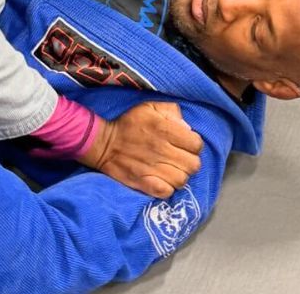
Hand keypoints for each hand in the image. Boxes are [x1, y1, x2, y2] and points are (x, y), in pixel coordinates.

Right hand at [80, 101, 202, 198]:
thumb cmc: (129, 124)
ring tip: (170, 170)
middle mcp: (161, 150)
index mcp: (164, 129)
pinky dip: (168, 188)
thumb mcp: (149, 107)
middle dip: (189, 161)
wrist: (103, 143)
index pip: (196, 144)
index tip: (184, 144)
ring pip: (182, 180)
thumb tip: (186, 127)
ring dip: (179, 175)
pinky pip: (167, 192)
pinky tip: (163, 181)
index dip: (193, 144)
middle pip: (194, 165)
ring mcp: (153, 169)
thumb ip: (171, 111)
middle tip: (179, 158)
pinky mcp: (144, 183)